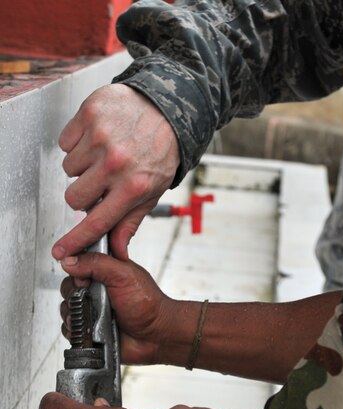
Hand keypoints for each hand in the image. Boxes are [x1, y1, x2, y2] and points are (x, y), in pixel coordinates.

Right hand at [52, 84, 179, 260]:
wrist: (166, 107)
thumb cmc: (160, 151)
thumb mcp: (152, 191)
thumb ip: (130, 222)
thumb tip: (117, 251)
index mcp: (133, 187)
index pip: (96, 222)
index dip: (75, 241)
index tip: (61, 252)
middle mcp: (116, 164)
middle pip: (74, 198)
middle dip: (84, 193)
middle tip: (100, 181)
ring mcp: (100, 138)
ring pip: (68, 169)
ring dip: (83, 165)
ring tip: (104, 154)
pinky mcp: (89, 115)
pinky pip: (65, 142)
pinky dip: (77, 142)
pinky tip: (97, 137)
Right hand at [60, 252, 174, 365]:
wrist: (155, 335)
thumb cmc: (148, 305)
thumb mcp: (124, 275)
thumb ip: (96, 263)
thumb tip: (69, 260)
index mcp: (104, 271)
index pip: (77, 262)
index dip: (75, 270)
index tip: (84, 280)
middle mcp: (96, 289)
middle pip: (68, 286)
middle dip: (74, 294)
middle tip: (91, 300)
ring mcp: (92, 308)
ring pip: (67, 307)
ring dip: (75, 314)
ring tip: (94, 317)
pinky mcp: (89, 328)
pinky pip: (70, 328)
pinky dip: (76, 330)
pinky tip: (91, 330)